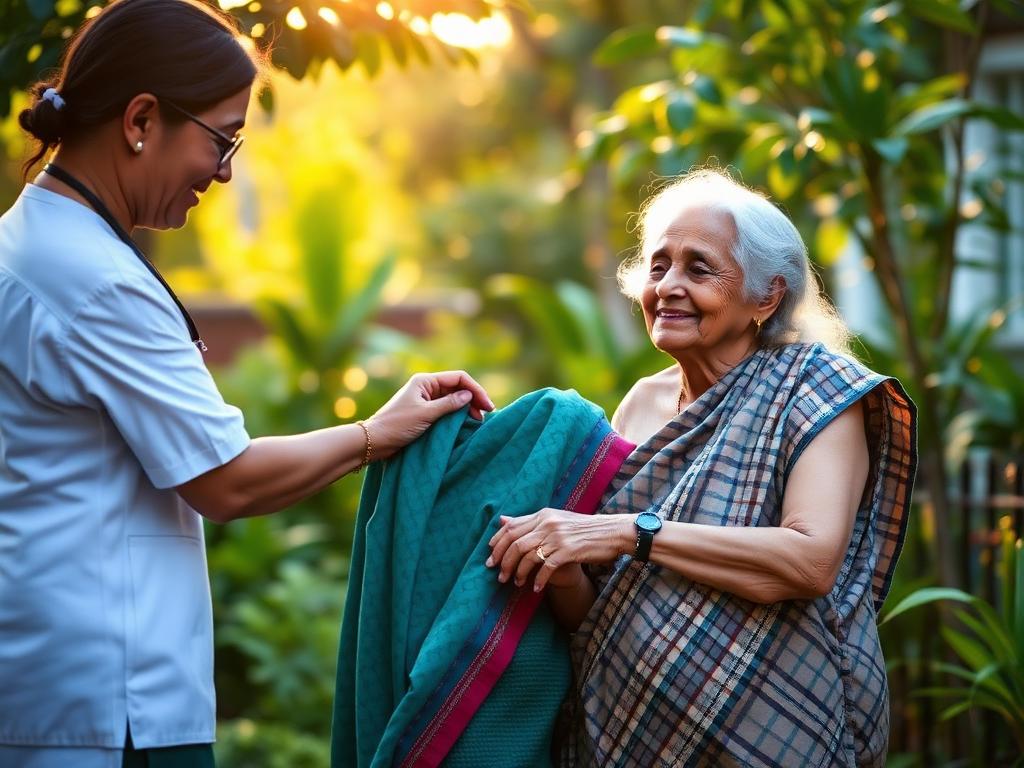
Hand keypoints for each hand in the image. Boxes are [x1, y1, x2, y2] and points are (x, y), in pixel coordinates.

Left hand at [364, 370, 493, 458]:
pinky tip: (466, 424)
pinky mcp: (424, 413)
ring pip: (453, 399)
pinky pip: (446, 410)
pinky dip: (457, 416)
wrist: (375, 441)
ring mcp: (425, 400)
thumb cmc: (397, 425)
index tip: (487, 406)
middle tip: (486, 415)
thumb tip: (468, 395)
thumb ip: (448, 404)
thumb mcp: (425, 414)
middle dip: (473, 399)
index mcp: (425, 381)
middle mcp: (426, 387)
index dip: (475, 390)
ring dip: (467, 408)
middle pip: (457, 388)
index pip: (458, 378)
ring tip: (478, 421)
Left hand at [486, 508, 631, 591]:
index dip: (497, 544)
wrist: (612, 532)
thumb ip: (529, 522)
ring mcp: (558, 537)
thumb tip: (502, 520)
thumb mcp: (556, 520)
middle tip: (499, 576)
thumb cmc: (583, 528)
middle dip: (504, 562)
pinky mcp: (568, 551)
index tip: (491, 557)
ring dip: (519, 573)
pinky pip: (546, 567)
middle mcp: (548, 523)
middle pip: (515, 543)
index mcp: (543, 514)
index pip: (511, 528)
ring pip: (528, 556)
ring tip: (516, 584)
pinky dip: (538, 580)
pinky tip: (535, 589)